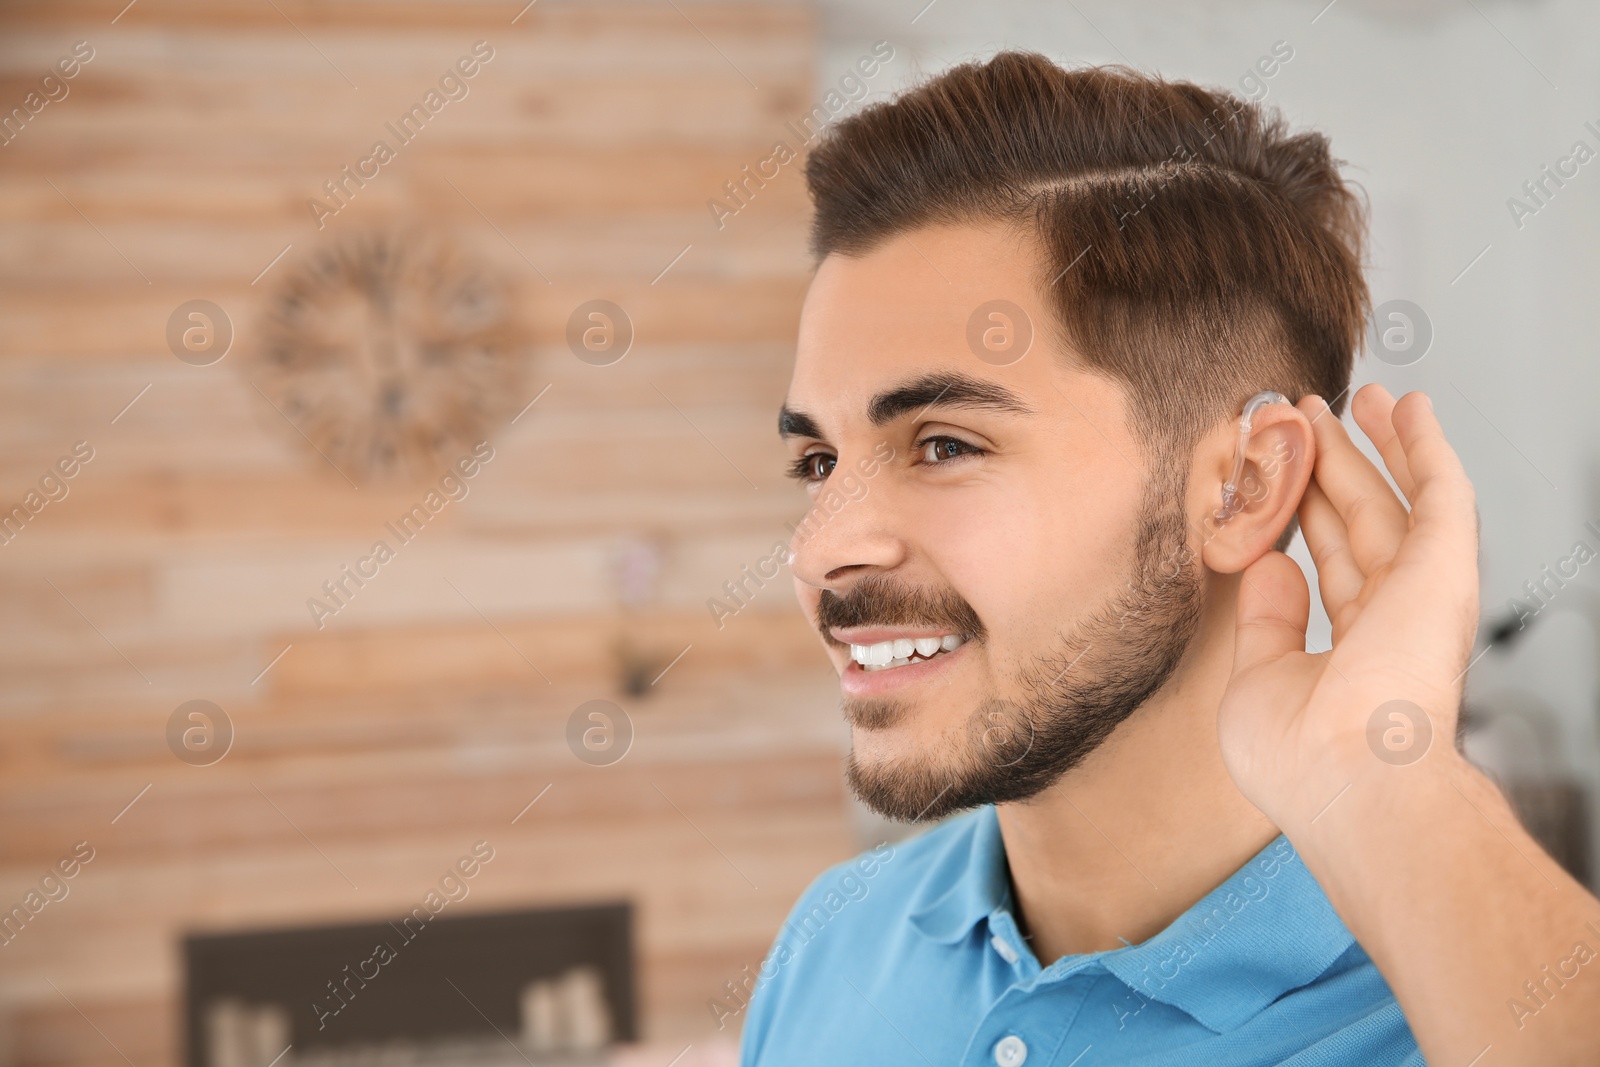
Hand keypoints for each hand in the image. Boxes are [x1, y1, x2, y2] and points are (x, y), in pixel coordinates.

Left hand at [1215, 384, 1480, 827]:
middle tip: (1305, 416)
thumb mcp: (1257, 681)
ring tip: (1357, 395)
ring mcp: (1421, 592)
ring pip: (1398, 498)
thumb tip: (1270, 564)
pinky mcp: (1443, 570)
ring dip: (1379, 442)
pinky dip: (1427, 446)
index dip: (1308, 512)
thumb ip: (1267, 620)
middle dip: (1335, 465)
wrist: (1347, 781)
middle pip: (1361, 520)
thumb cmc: (1299, 761)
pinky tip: (1410, 407)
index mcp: (1356, 650)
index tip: (1282, 471)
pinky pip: (1441, 492)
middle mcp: (1393, 618)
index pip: (1331, 563)